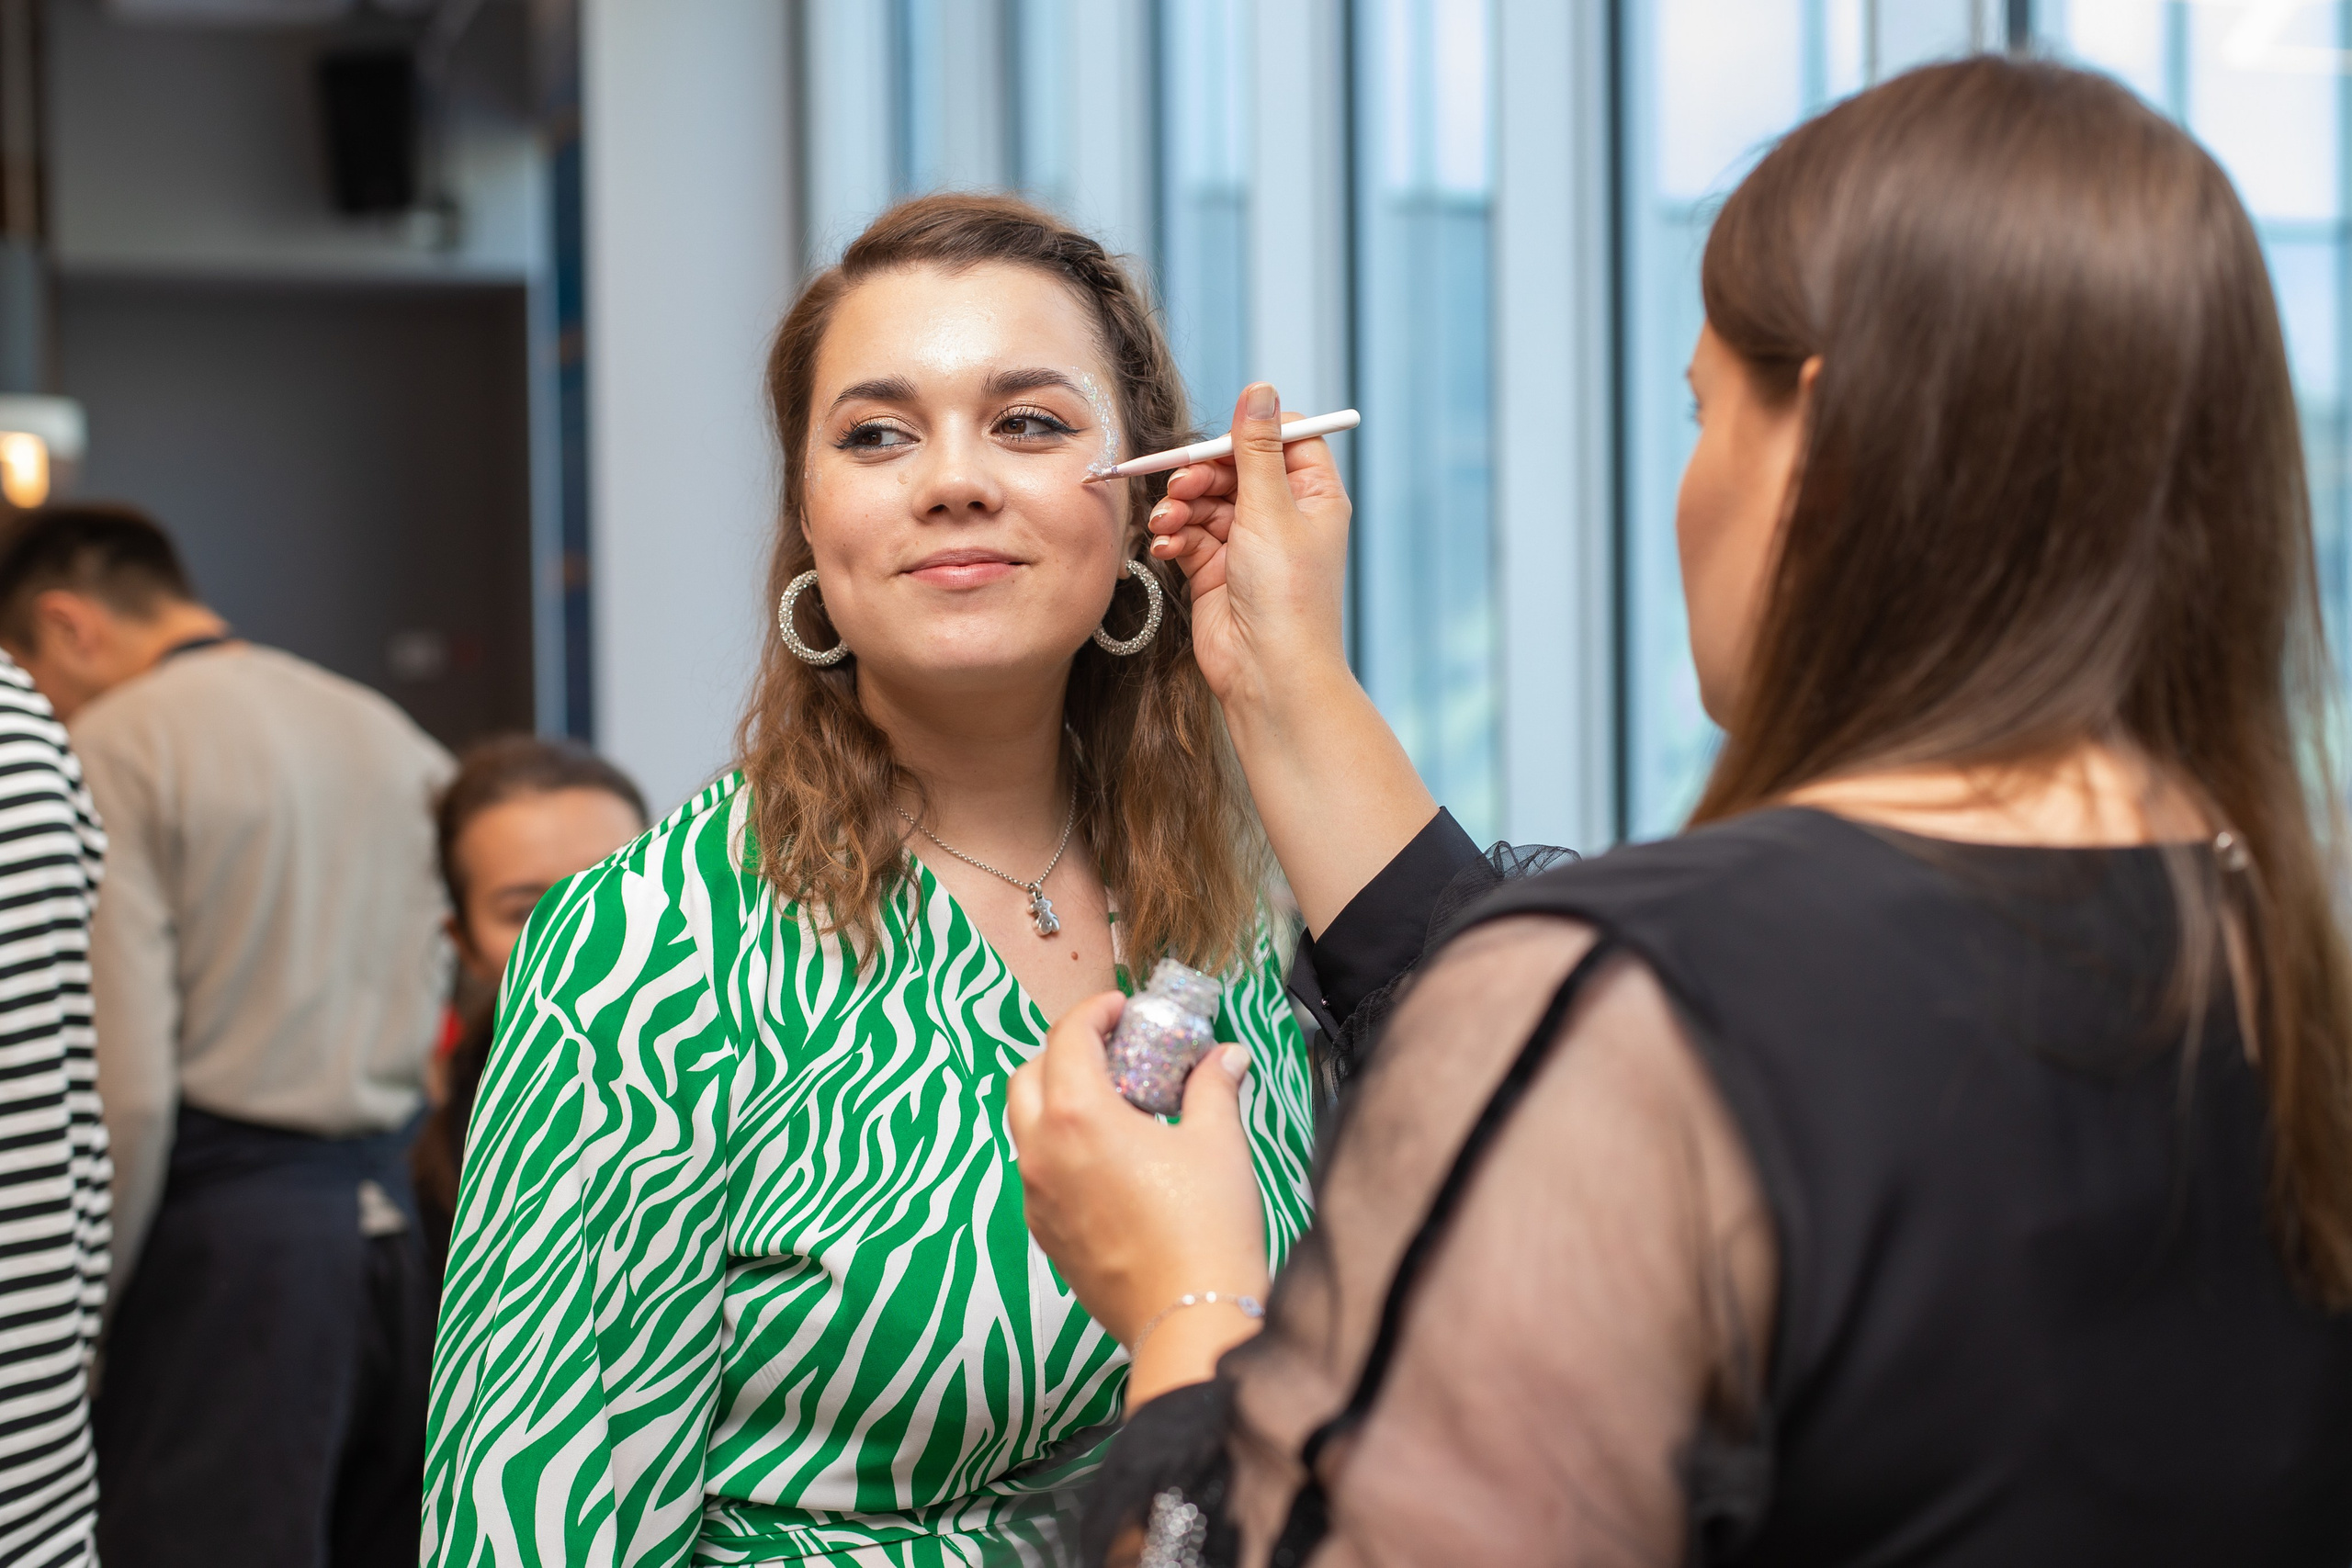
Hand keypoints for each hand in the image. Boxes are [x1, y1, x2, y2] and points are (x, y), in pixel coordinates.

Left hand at [1009, 992, 1270, 1404]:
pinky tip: (1110, 1157)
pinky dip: (1060, 1147)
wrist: (1191, 1319)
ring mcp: (1036, 1198)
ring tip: (1113, 1103)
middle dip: (1064, 1051)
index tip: (1121, 1009)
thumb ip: (1214, 1086)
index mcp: (1078, 1117)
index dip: (1093, 1012)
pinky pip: (1037, 1172)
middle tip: (1112, 1049)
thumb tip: (1225, 1057)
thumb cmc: (1206, 1229)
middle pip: (1027, 1076)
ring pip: (1025, 1126)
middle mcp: (1042, 1153)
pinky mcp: (1045, 1234)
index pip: (1066, 1038)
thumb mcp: (1218, 1142)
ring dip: (1057, 1099)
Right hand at [1146, 383, 1353, 709]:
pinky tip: (1166, 548)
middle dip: (1202, 472)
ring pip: (1204, 499)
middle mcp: (1282, 516)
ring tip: (1169, 524)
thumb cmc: (1286, 598)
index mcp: (1312, 496)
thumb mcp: (1270, 510)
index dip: (1248, 435)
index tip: (1222, 445)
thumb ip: (1256, 449)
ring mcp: (1247, 543)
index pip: (1282, 439)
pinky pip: (1188, 534)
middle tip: (1183, 485)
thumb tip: (1260, 389)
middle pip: (1234, 466)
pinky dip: (1173, 536)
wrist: (1267, 673)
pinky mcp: (1215, 569)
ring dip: (1181, 506)